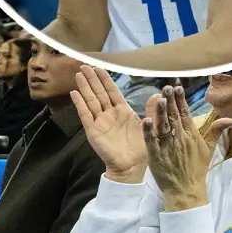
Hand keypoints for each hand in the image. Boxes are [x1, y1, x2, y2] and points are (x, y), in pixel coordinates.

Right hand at [70, 66, 147, 182]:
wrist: (131, 166)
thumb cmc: (141, 148)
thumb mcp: (149, 125)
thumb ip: (152, 110)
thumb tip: (156, 94)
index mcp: (123, 111)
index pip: (112, 91)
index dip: (105, 79)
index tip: (99, 67)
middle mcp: (110, 114)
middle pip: (99, 93)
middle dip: (92, 79)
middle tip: (84, 65)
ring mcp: (100, 122)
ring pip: (91, 100)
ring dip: (84, 88)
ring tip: (79, 74)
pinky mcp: (93, 131)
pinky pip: (85, 115)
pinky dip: (79, 104)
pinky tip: (75, 93)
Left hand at [143, 85, 231, 210]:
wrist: (186, 189)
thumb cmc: (197, 169)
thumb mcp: (209, 149)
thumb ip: (218, 131)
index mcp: (192, 135)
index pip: (186, 113)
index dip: (181, 100)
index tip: (178, 87)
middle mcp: (180, 138)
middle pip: (175, 116)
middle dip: (171, 100)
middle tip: (167, 86)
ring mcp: (168, 147)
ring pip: (164, 125)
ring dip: (162, 111)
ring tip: (160, 97)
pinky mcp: (156, 156)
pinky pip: (151, 141)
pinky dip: (149, 131)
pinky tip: (146, 119)